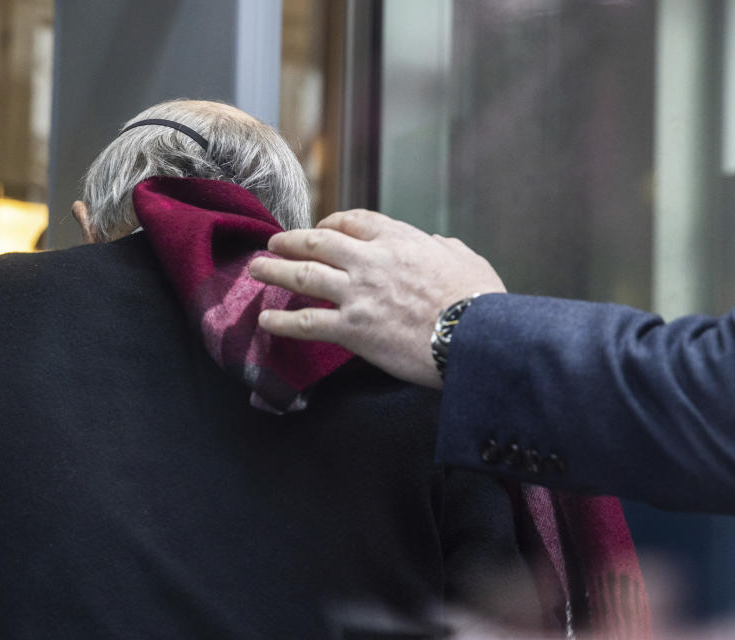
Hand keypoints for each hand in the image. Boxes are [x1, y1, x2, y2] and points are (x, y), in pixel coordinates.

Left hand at [248, 209, 505, 387]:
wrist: (474, 335)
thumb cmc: (479, 300)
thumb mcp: (467, 259)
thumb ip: (446, 248)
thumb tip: (441, 244)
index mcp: (399, 240)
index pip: (354, 221)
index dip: (332, 223)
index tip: (321, 228)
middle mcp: (371, 260)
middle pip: (318, 242)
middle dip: (291, 240)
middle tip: (273, 243)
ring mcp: (358, 294)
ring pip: (303, 275)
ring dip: (274, 269)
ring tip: (255, 268)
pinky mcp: (352, 329)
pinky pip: (307, 322)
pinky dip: (282, 320)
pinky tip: (266, 319)